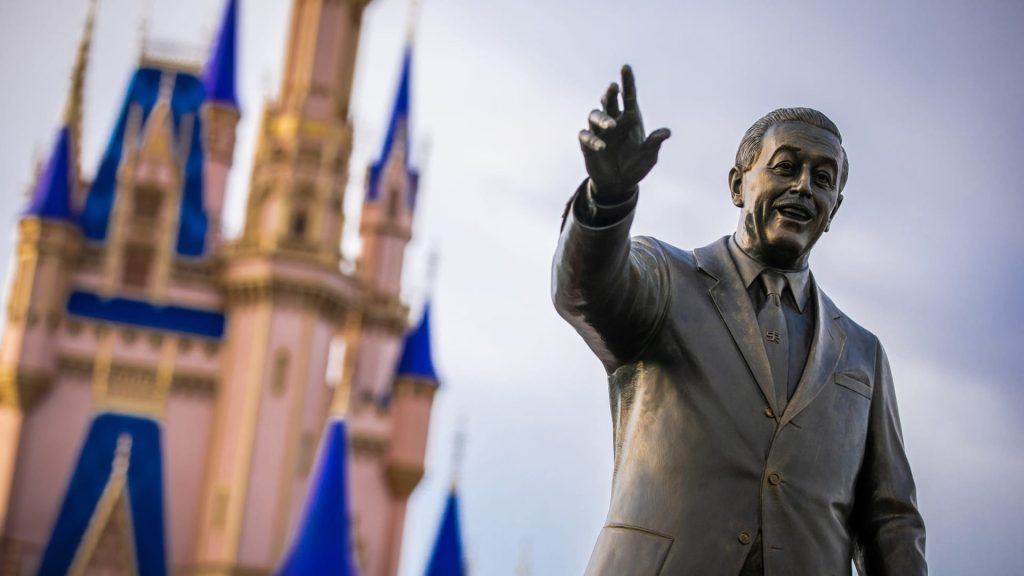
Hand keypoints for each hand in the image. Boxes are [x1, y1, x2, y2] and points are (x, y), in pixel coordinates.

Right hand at [578, 65, 670, 201]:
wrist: (619, 184)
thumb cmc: (636, 166)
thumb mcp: (648, 156)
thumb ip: (654, 144)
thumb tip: (666, 132)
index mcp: (630, 118)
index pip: (628, 96)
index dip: (627, 81)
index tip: (626, 67)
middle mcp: (613, 120)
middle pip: (608, 100)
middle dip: (610, 93)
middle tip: (613, 87)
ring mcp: (599, 131)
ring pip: (594, 114)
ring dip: (602, 117)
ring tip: (611, 125)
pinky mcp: (587, 144)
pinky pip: (585, 135)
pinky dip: (592, 138)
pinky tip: (602, 146)